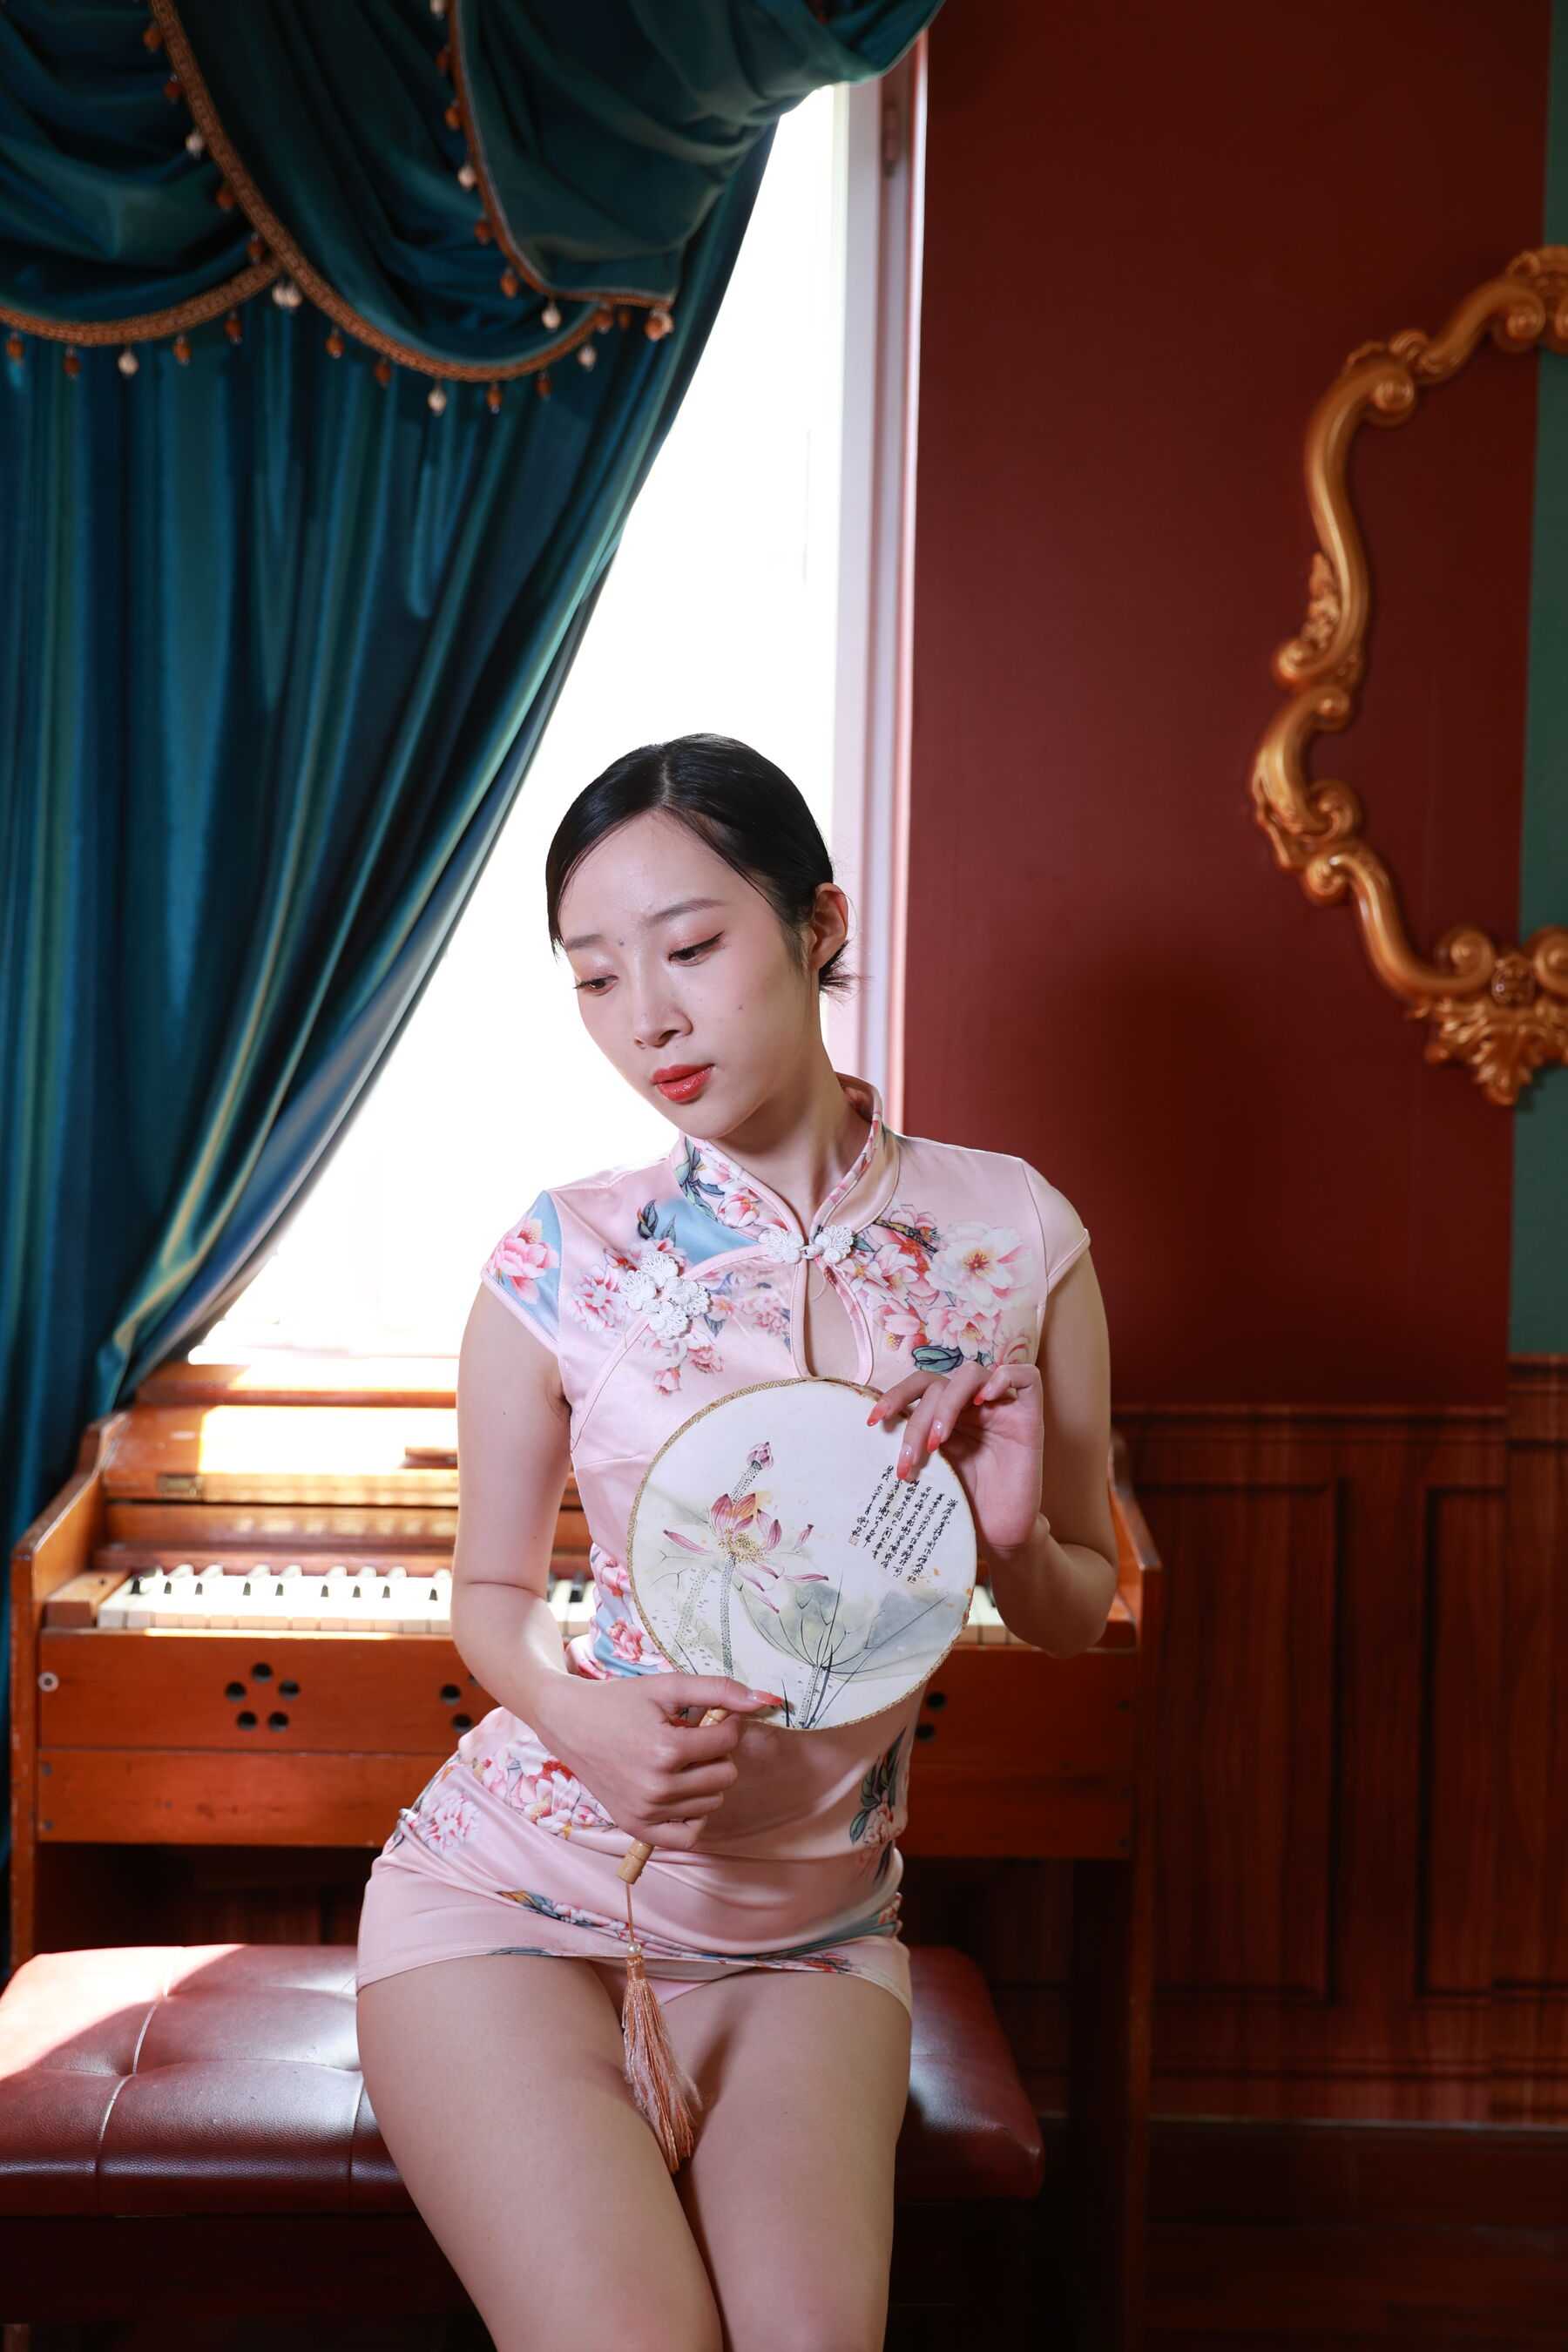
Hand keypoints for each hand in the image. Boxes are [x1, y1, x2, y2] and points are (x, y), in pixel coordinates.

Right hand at [540, 1670, 782, 1851]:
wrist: (570, 1723)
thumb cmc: (619, 1701)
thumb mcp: (667, 1686)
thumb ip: (718, 1690)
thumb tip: (764, 1700)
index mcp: (666, 1750)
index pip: (727, 1740)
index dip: (726, 1723)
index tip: (707, 1716)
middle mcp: (657, 1787)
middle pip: (725, 1774)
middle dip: (716, 1753)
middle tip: (690, 1739)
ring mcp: (646, 1811)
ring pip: (712, 1803)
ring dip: (705, 1781)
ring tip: (679, 1761)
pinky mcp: (636, 1827)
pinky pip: (688, 1836)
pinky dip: (694, 1816)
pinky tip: (682, 1792)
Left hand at [867, 1358, 1043, 1560]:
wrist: (1000, 1534)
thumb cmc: (966, 1503)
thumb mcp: (932, 1471)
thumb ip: (915, 1445)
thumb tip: (874, 1435)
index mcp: (947, 1414)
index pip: (919, 1386)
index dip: (895, 1396)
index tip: (873, 1422)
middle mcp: (973, 1406)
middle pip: (940, 1385)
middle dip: (918, 1420)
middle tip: (909, 1459)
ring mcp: (1001, 1409)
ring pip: (972, 1374)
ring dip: (948, 1404)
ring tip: (938, 1441)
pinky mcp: (1030, 1418)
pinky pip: (1026, 1377)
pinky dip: (1003, 1378)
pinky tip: (984, 1401)